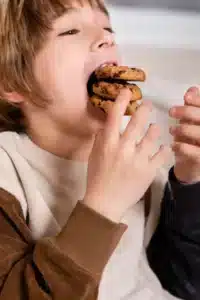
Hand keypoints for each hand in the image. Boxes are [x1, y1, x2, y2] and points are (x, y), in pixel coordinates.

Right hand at [83, 89, 169, 222]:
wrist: (105, 201)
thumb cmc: (97, 177)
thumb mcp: (94, 155)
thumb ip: (101, 138)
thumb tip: (107, 124)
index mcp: (108, 143)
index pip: (115, 116)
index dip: (121, 100)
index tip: (127, 91)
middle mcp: (123, 148)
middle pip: (138, 121)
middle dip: (145, 109)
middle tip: (148, 106)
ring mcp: (138, 159)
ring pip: (154, 134)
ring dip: (154, 130)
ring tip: (154, 130)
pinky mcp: (149, 170)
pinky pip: (163, 153)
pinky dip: (163, 149)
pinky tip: (161, 149)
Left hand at [169, 86, 199, 182]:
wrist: (192, 166)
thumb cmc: (192, 140)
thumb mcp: (192, 122)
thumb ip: (193, 107)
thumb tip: (192, 89)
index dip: (199, 100)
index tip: (186, 96)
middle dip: (189, 112)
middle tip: (171, 111)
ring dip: (184, 130)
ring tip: (171, 130)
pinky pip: (195, 153)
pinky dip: (183, 147)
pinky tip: (173, 145)